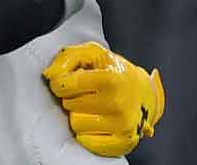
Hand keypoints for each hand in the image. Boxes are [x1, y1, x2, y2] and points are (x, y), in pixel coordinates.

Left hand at [44, 42, 165, 156]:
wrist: (146, 95)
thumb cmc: (115, 72)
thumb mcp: (94, 54)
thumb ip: (68, 57)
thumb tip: (50, 75)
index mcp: (111, 79)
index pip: (66, 85)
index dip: (61, 84)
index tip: (68, 83)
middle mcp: (118, 103)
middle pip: (69, 105)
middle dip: (73, 98)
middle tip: (87, 94)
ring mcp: (122, 125)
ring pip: (76, 124)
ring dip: (79, 116)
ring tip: (93, 108)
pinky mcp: (122, 142)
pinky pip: (86, 141)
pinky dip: (87, 132)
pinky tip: (97, 123)